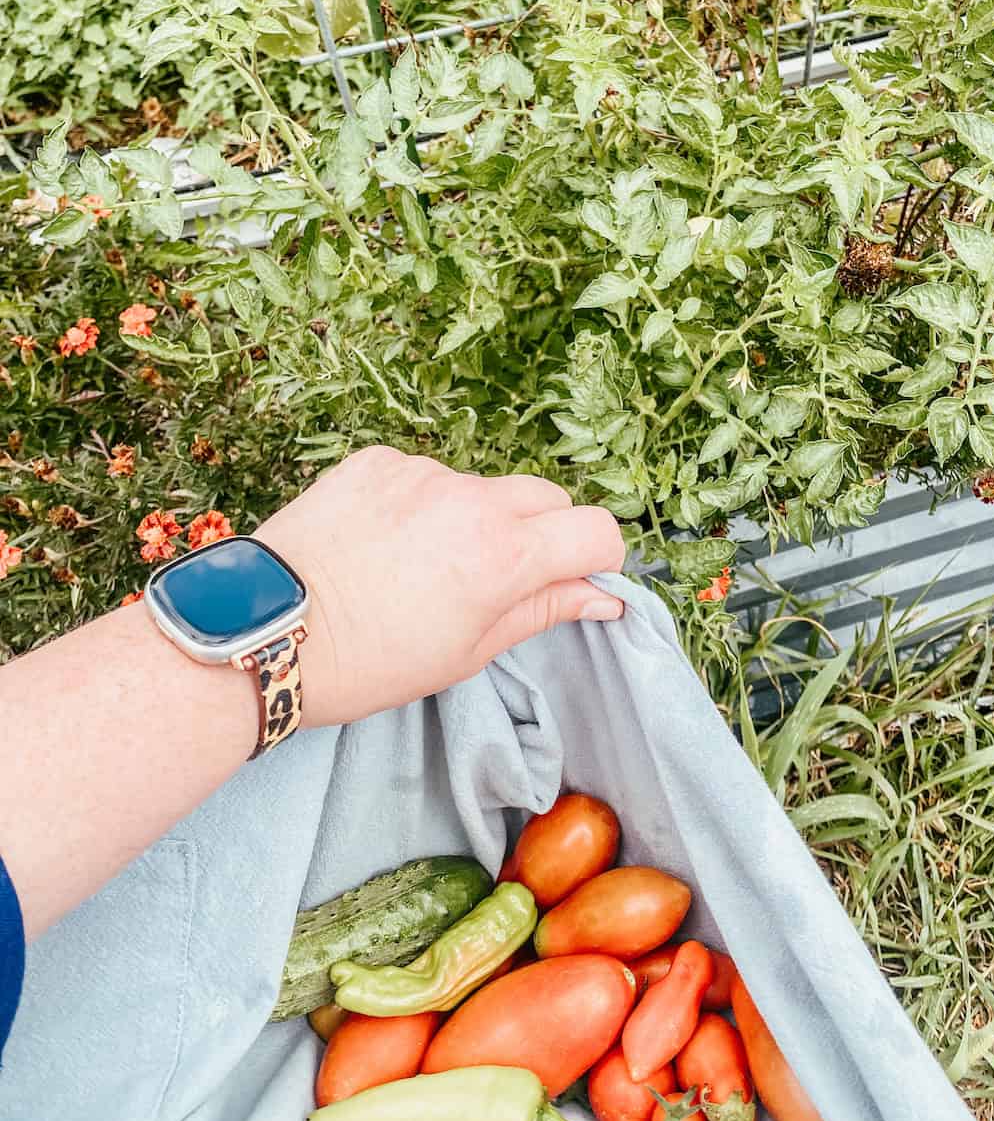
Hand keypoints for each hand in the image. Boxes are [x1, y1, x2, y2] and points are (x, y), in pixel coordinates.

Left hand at [255, 447, 625, 728]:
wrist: (265, 630)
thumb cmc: (367, 661)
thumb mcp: (466, 652)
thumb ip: (542, 610)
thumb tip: (601, 595)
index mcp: (503, 554)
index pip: (595, 530)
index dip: (597, 559)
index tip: (579, 581)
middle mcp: (470, 498)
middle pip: (546, 497)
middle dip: (543, 534)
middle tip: (500, 580)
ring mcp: (420, 472)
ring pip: (482, 488)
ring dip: (475, 519)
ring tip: (423, 568)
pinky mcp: (377, 460)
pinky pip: (424, 476)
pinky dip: (421, 505)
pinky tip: (384, 545)